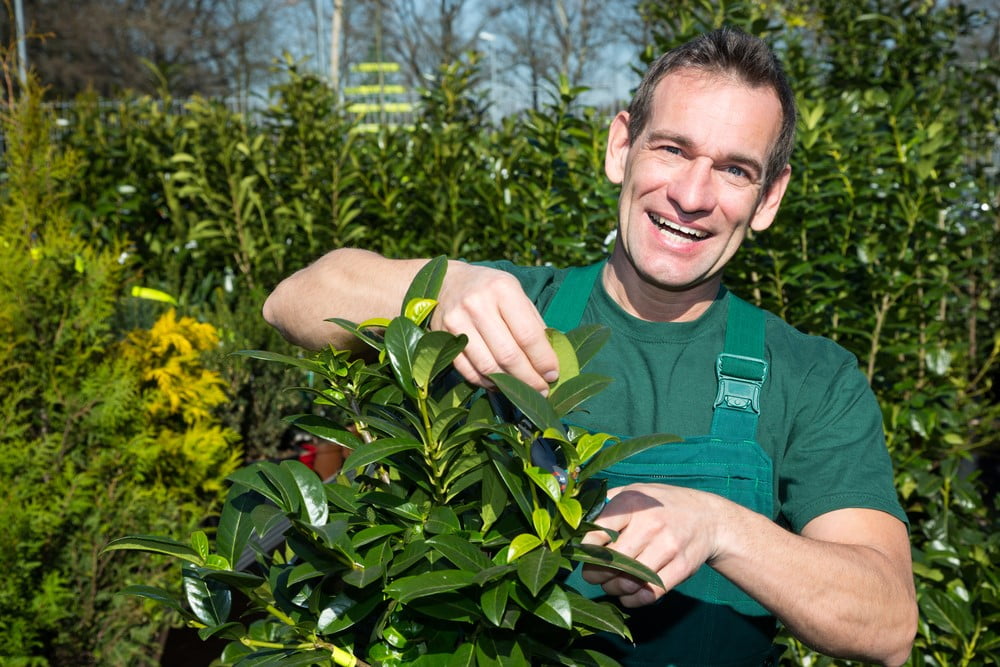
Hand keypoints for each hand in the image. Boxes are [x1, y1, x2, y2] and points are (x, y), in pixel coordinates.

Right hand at [431, 263, 558, 392]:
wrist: (448, 281)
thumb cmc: (490, 289)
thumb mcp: (516, 294)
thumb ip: (532, 323)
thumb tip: (548, 362)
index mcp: (502, 289)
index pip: (528, 335)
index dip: (543, 360)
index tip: (552, 375)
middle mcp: (477, 304)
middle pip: (508, 355)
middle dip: (529, 379)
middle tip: (541, 390)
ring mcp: (457, 322)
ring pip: (488, 366)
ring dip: (509, 384)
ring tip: (522, 390)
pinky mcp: (442, 338)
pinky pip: (468, 371)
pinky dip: (486, 382)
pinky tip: (499, 384)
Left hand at [581, 483, 727, 606]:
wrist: (709, 518)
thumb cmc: (662, 505)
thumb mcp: (634, 492)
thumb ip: (605, 505)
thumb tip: (573, 524)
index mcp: (633, 502)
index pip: (598, 530)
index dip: (584, 548)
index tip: (582, 554)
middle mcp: (650, 524)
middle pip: (610, 561)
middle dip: (595, 574)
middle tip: (593, 575)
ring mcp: (668, 546)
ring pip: (628, 581)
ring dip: (614, 589)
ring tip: (612, 584)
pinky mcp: (682, 567)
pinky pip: (650, 593)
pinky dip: (633, 600)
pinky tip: (629, 596)